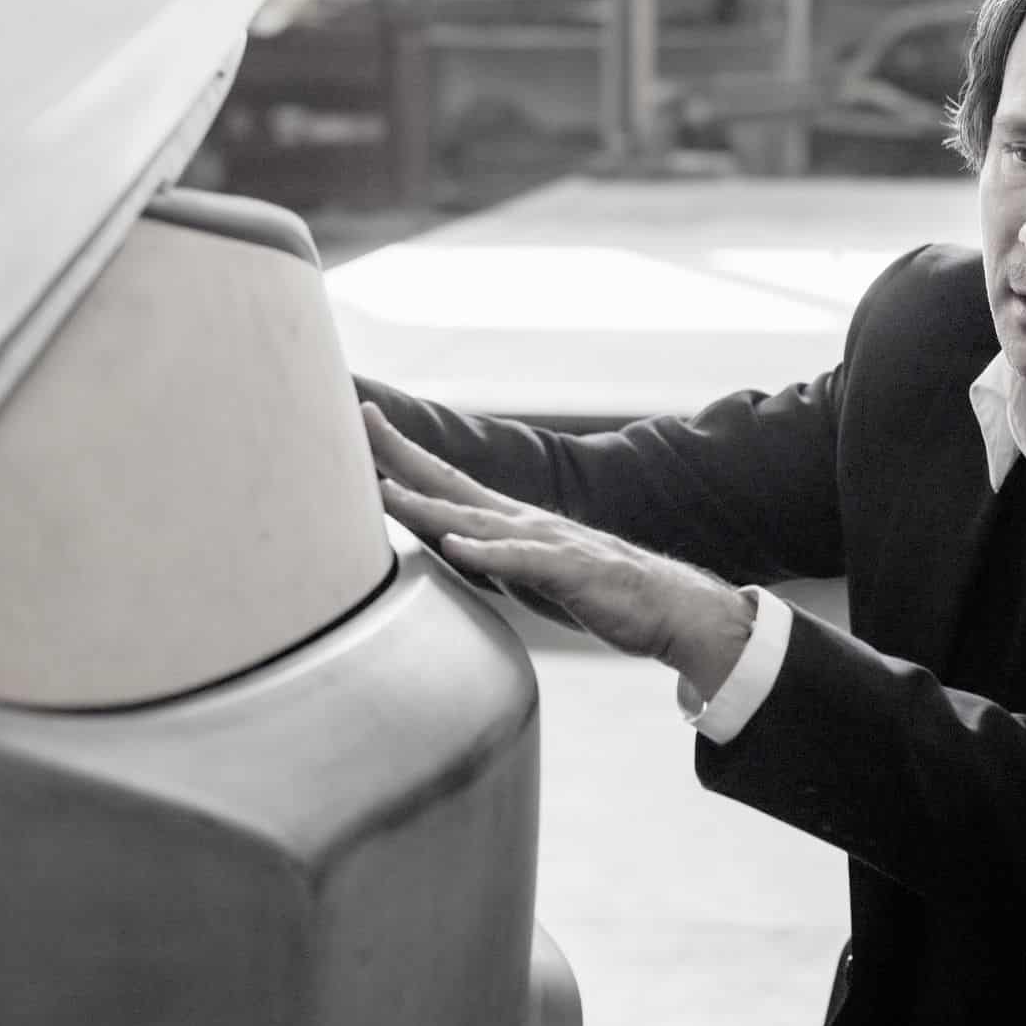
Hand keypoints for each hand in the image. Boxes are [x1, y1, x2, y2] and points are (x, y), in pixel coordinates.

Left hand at [362, 403, 754, 698]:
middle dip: (402, 455)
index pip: (445, 481)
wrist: (666, 605)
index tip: (363, 423)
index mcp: (509, 520)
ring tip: (382, 492)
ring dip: (427, 505)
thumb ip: (487, 555)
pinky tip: (456, 545)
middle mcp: (521, 520)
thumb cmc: (594, 590)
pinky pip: (522, 561)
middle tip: (360, 419)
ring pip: (475, 520)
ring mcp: (544, 542)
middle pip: (450, 483)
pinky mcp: (567, 572)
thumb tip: (446, 549)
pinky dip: (487, 552)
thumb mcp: (526, 571)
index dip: (402, 454)